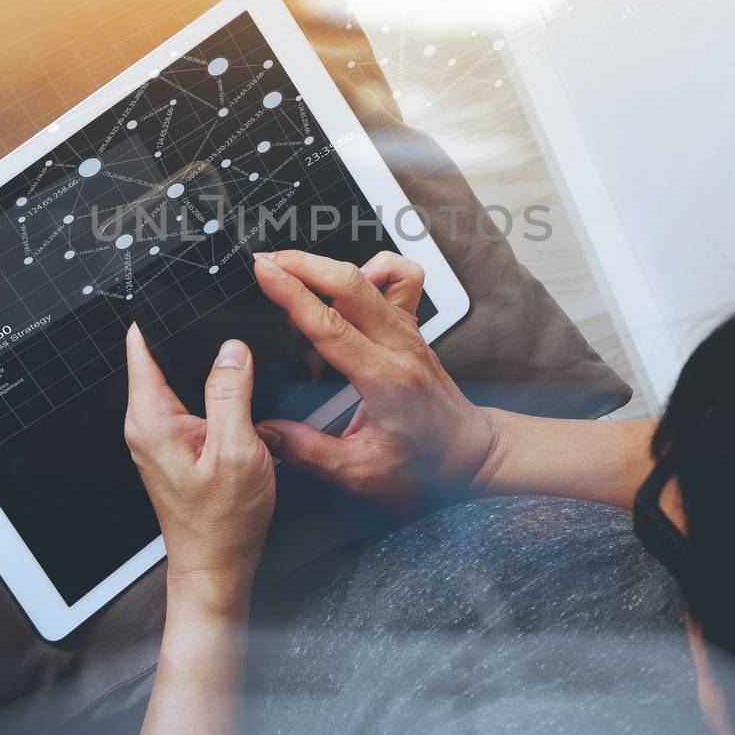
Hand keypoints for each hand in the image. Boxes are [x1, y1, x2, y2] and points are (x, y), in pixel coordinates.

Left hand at [123, 326, 275, 586]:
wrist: (217, 567)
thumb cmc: (223, 522)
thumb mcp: (237, 450)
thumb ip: (232, 393)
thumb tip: (231, 349)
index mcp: (152, 418)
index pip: (142, 346)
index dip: (161, 315)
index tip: (183, 291)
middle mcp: (148, 423)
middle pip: (161, 357)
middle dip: (192, 336)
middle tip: (226, 316)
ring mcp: (160, 435)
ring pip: (180, 379)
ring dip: (206, 365)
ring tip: (238, 350)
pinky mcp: (177, 445)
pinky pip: (190, 401)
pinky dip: (212, 390)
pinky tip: (238, 388)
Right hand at [252, 250, 495, 513]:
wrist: (469, 452)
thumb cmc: (425, 463)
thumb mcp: (361, 473)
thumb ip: (308, 451)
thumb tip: (265, 432)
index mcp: (386, 379)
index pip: (332, 325)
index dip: (294, 295)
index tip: (266, 273)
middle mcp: (400, 345)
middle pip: (352, 284)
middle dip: (304, 264)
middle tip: (267, 261)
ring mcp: (409, 330)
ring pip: (375, 274)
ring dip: (331, 266)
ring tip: (298, 276)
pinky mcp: (412, 325)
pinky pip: (401, 277)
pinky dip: (373, 269)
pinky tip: (348, 286)